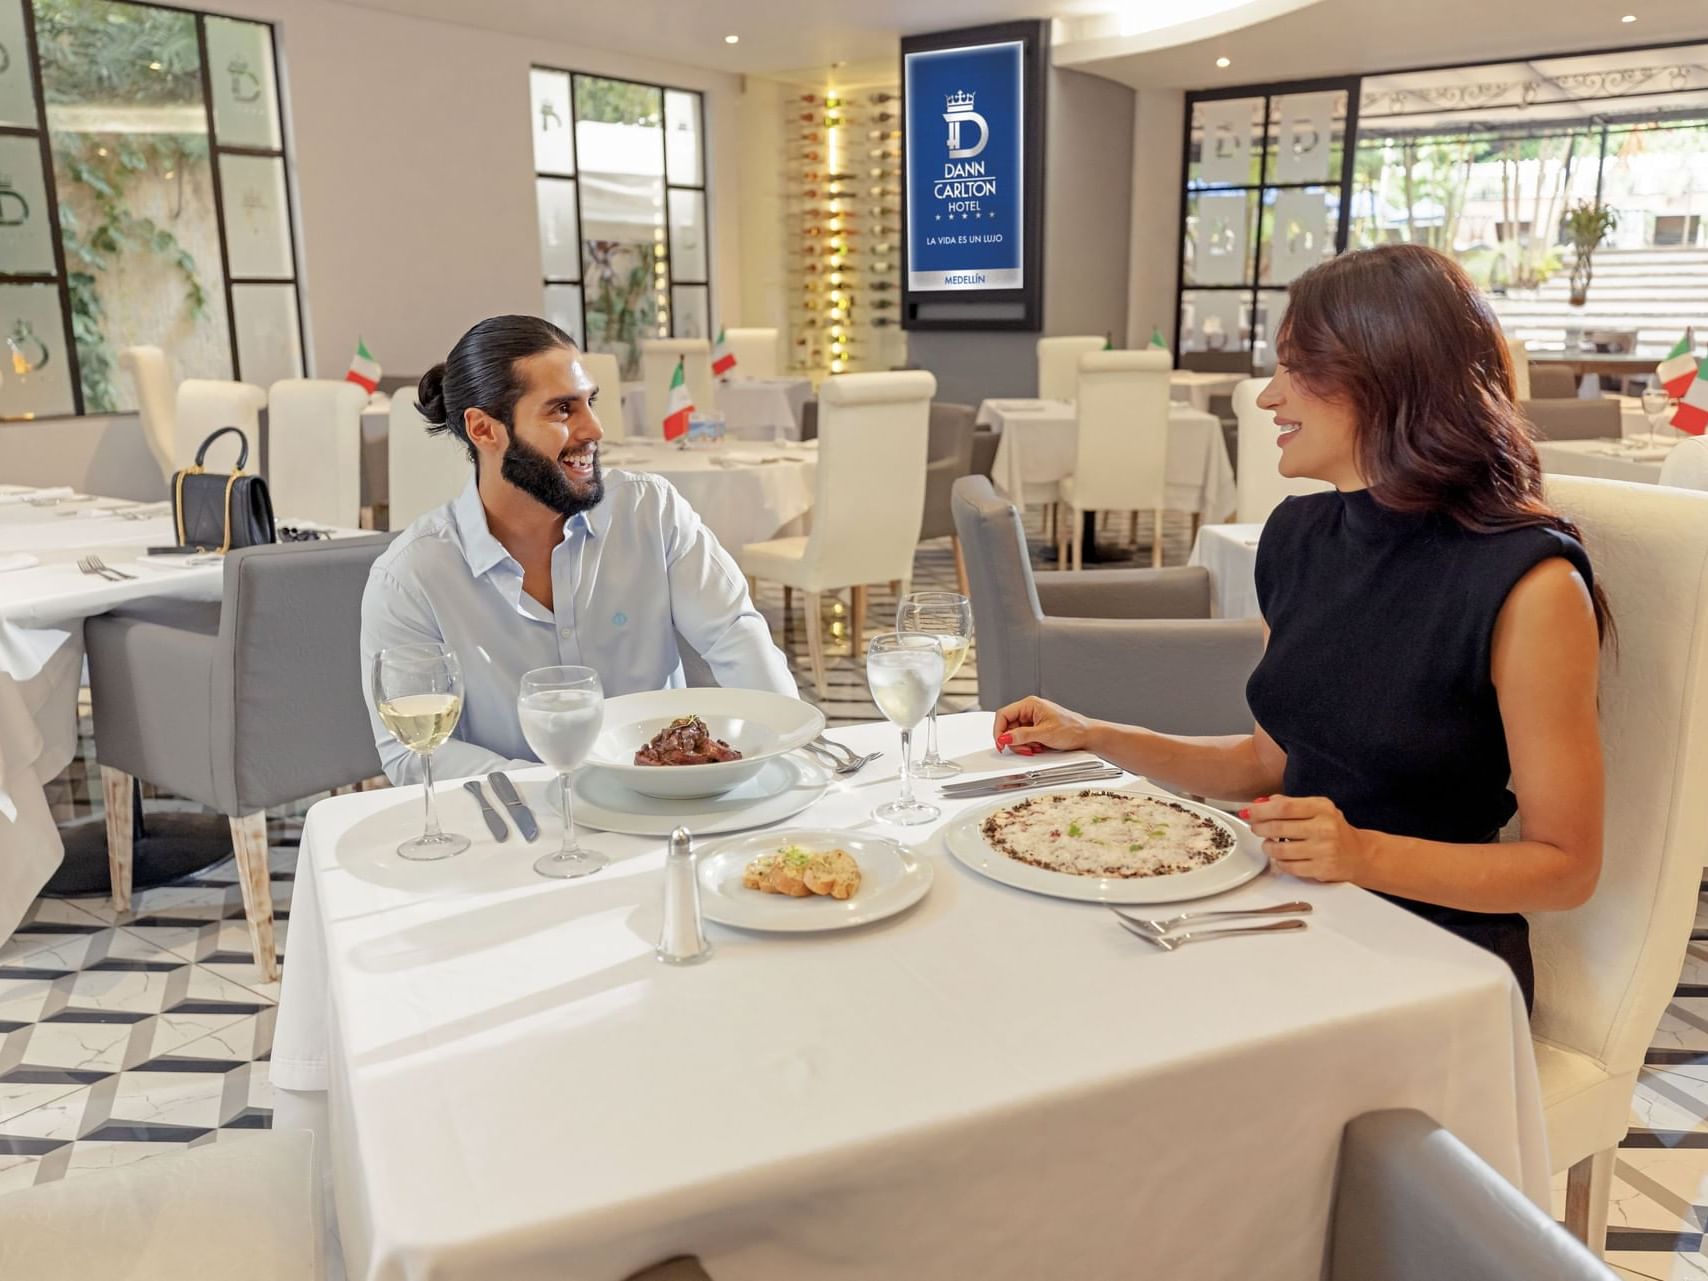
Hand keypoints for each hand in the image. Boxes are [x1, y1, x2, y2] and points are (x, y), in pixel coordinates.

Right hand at [992, 697, 1098, 755]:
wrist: (1087, 735)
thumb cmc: (1072, 729)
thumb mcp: (1044, 733)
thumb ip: (1022, 735)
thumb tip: (1004, 737)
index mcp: (1030, 704)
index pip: (1003, 715)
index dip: (999, 730)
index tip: (1001, 743)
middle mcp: (1029, 710)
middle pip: (1008, 726)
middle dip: (1014, 740)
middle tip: (1024, 749)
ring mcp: (1033, 719)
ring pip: (1015, 734)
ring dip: (1022, 744)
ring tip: (1036, 748)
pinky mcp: (1036, 728)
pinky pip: (1024, 737)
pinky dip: (1028, 745)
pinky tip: (1038, 747)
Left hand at [1242, 795, 1370, 883]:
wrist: (1358, 854)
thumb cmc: (1333, 829)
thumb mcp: (1317, 808)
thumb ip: (1290, 804)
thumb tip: (1263, 802)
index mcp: (1322, 808)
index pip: (1284, 807)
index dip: (1261, 810)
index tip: (1249, 811)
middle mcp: (1324, 828)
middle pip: (1278, 828)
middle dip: (1259, 827)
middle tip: (1254, 827)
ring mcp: (1323, 850)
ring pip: (1280, 850)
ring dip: (1267, 846)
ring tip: (1268, 843)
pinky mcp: (1321, 869)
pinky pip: (1288, 866)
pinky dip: (1278, 861)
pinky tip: (1280, 856)